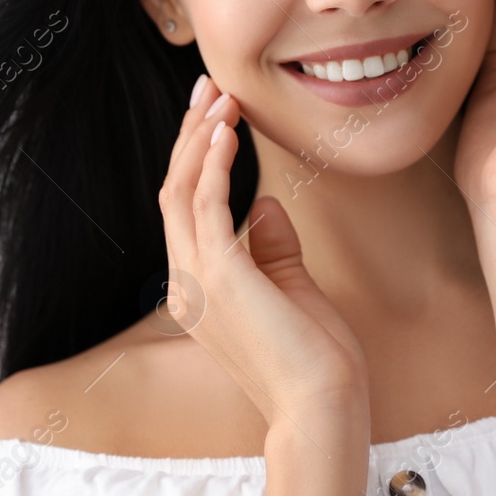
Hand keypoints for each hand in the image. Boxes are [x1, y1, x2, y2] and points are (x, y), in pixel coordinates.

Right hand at [158, 75, 369, 430]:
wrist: (322, 406)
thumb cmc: (315, 359)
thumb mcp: (290, 290)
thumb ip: (270, 248)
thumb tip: (262, 206)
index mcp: (198, 291)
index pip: (185, 210)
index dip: (195, 158)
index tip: (214, 115)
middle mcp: (186, 286)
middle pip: (173, 192)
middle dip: (190, 136)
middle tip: (208, 89)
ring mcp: (197, 284)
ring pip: (180, 192)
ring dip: (200, 139)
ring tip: (220, 98)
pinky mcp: (220, 278)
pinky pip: (206, 207)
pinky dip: (214, 165)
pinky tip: (230, 133)